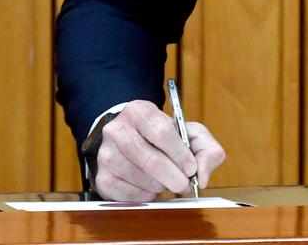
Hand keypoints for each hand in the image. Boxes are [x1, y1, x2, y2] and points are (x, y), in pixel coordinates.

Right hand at [92, 100, 225, 200]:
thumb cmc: (165, 137)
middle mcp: (117, 130)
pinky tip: (152, 188)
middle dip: (173, 176)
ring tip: (169, 182)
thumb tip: (202, 176)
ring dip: (161, 186)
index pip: (162, 132)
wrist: (134, 139)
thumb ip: (206, 148)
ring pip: (140, 178)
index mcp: (140, 111)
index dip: (179, 154)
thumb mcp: (189, 132)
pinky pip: (128, 196)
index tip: (191, 168)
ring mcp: (106, 155)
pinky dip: (146, 196)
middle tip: (185, 185)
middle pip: (150, 159)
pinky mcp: (101, 178)